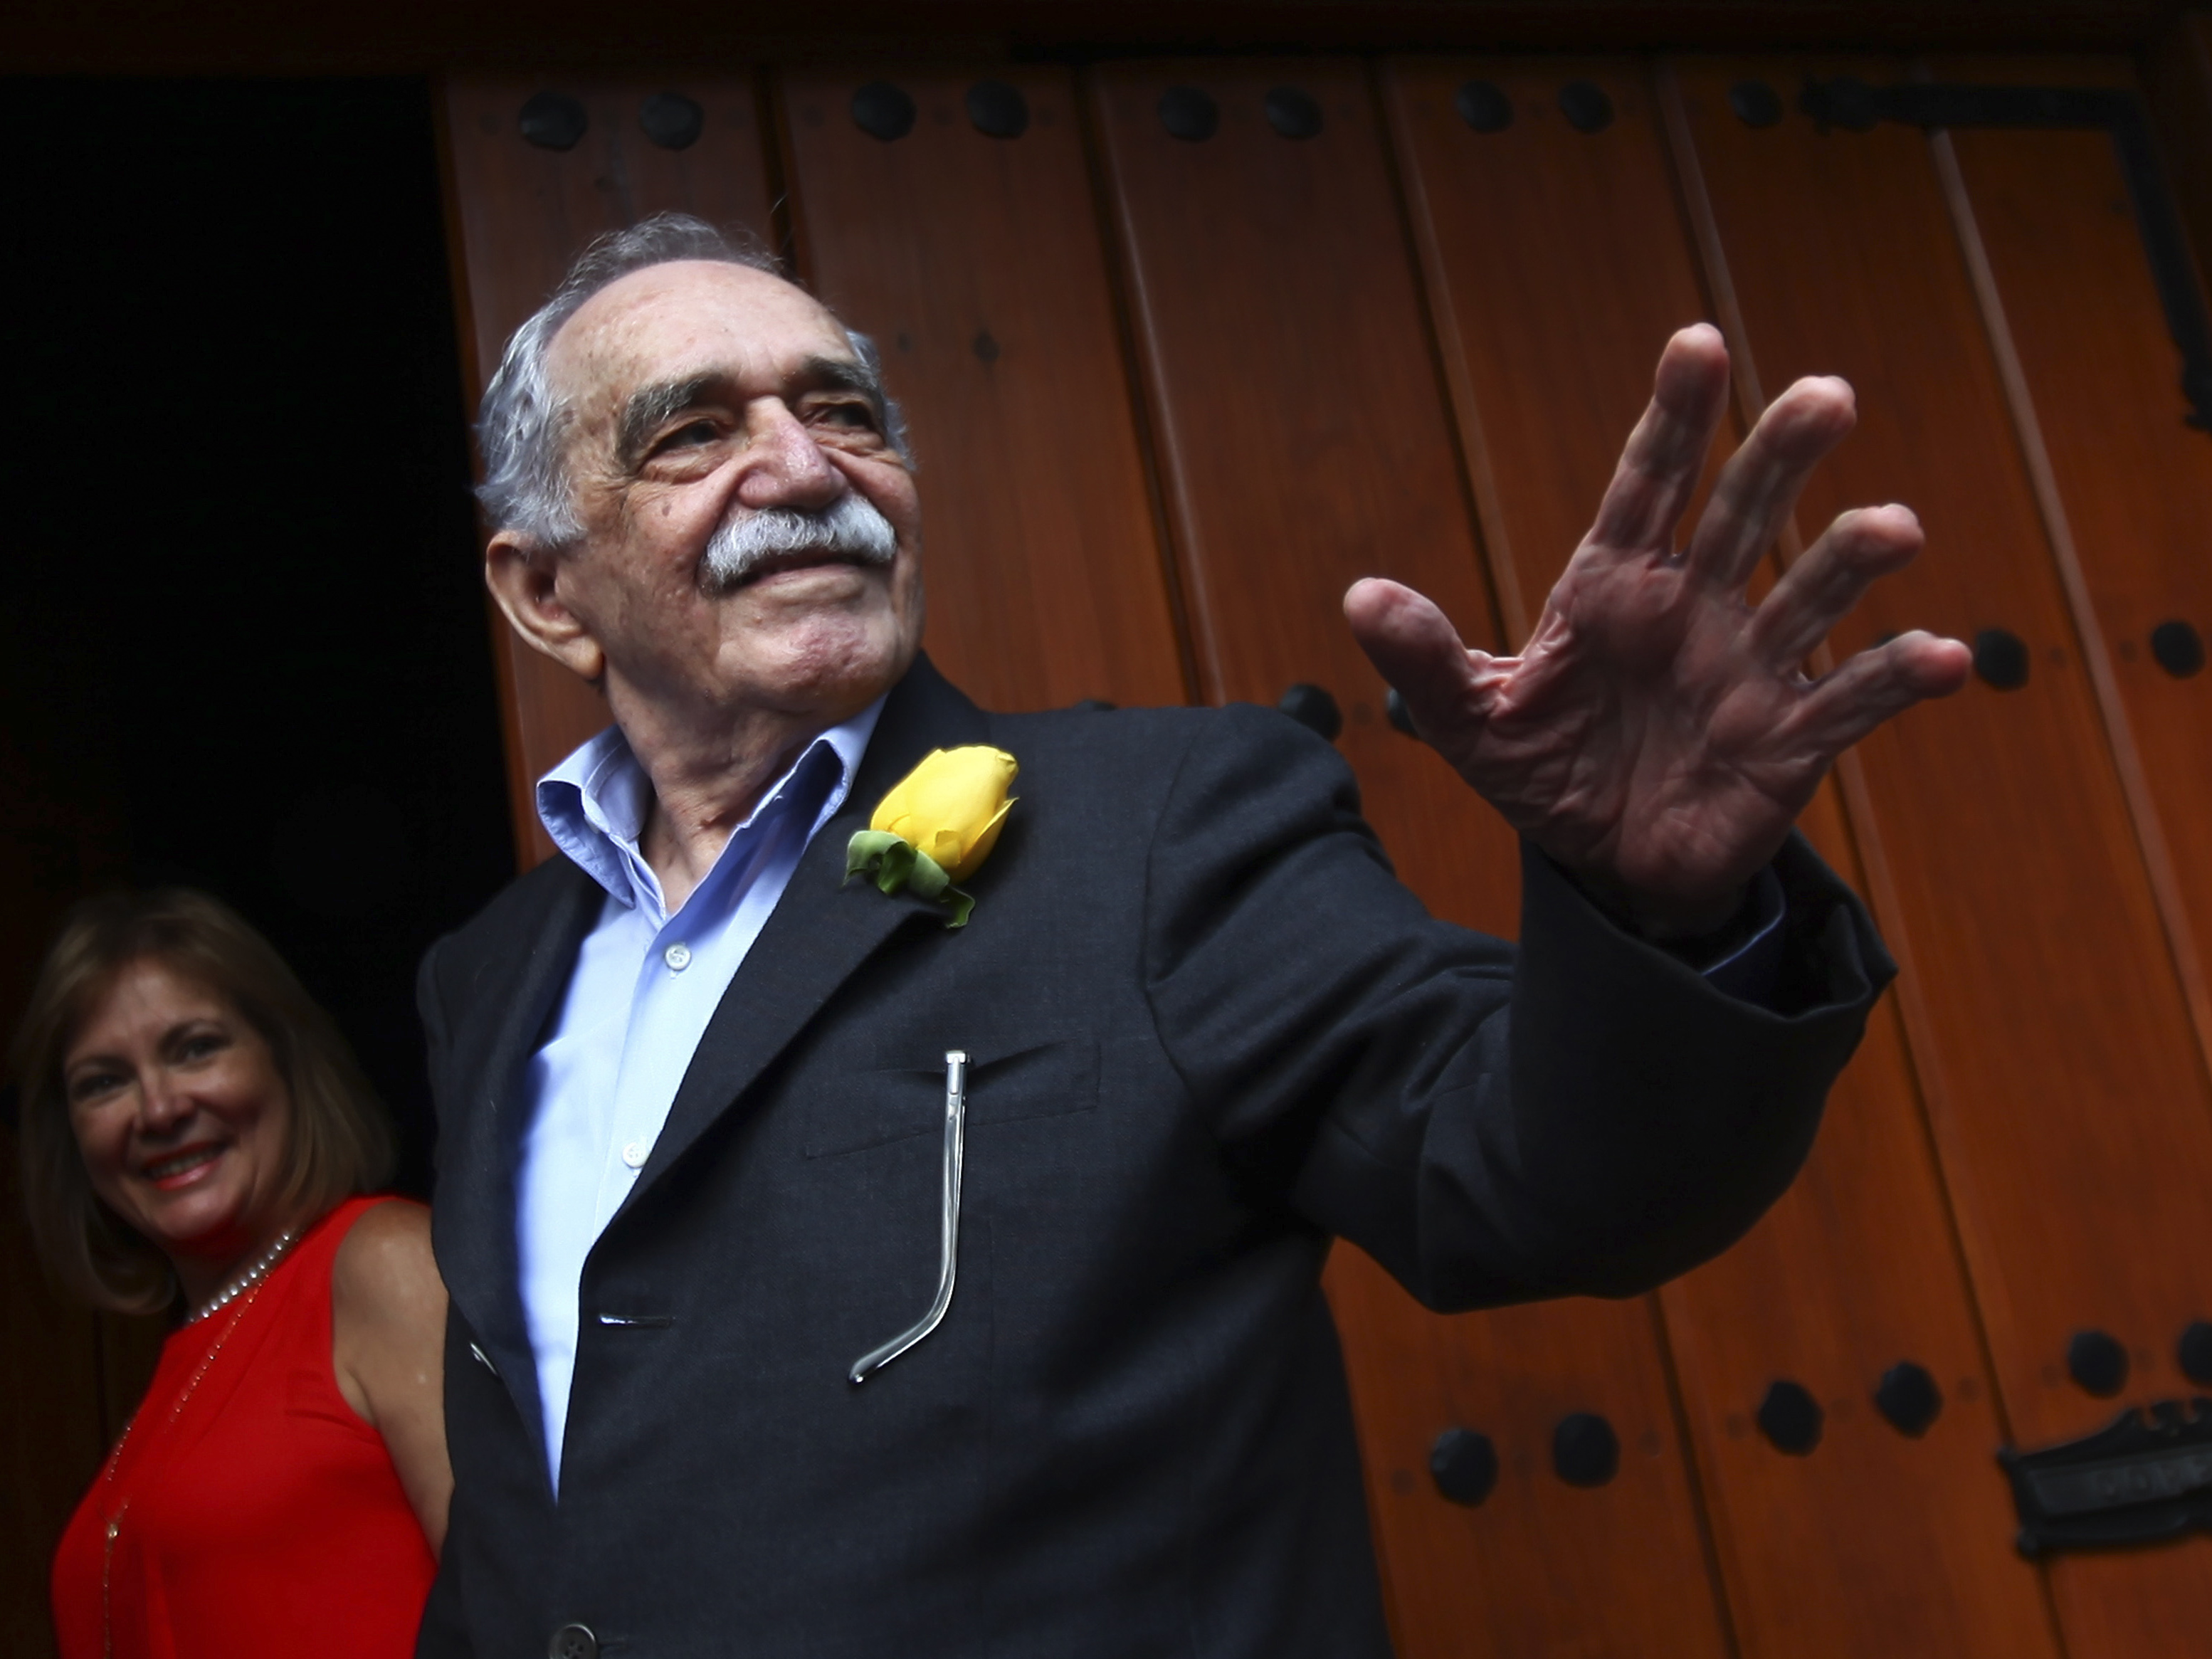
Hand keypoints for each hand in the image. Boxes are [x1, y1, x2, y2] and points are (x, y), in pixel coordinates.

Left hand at [1345, 323, 1969, 936]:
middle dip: (1780, 456)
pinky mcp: (1789, 741)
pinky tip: (1950, 659)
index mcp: (1615, 587)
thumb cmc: (1547, 771)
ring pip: (1810, 595)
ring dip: (1852, 558)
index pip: (1647, 485)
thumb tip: (1358, 599)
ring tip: (1893, 527)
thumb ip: (1424, 660)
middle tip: (1825, 396)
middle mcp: (1695, 609)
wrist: (1605, 863)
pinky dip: (1900, 680)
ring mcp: (1750, 670)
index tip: (1698, 343)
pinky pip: (1853, 703)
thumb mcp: (1471, 722)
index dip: (1674, 417)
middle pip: (1743, 514)